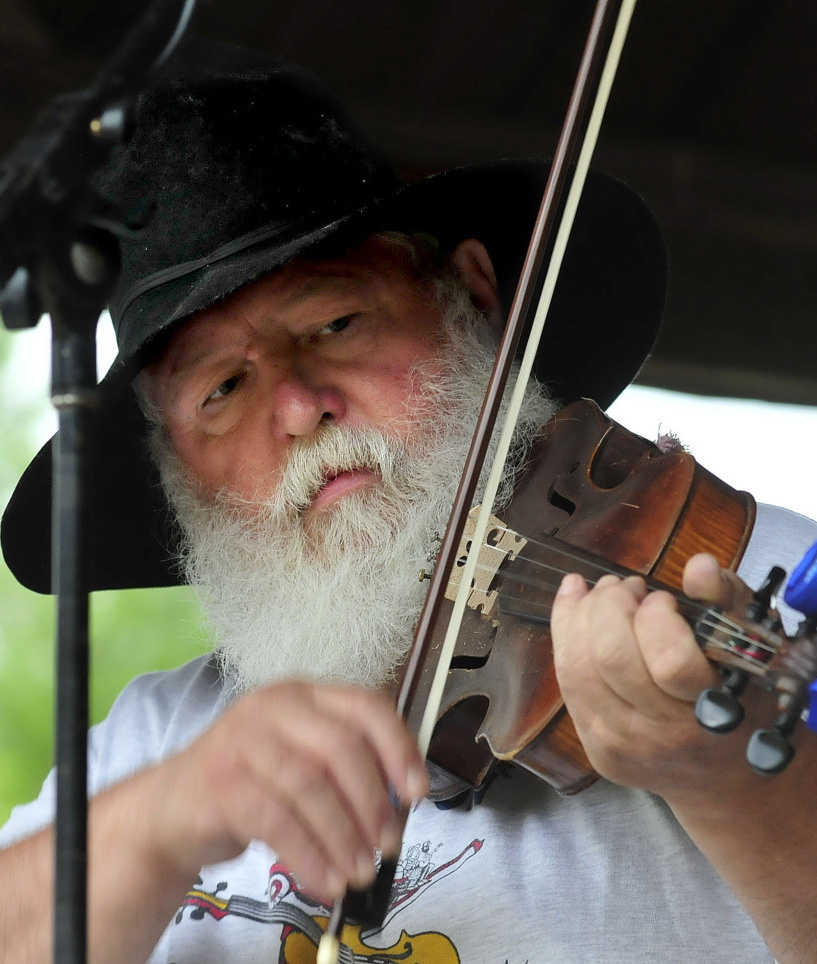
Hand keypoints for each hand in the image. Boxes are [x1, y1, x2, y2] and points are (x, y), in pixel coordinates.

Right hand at [139, 681, 427, 903]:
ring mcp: (242, 739)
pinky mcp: (220, 782)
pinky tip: (326, 881)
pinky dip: (309, 857)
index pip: (366, 705)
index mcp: (305, 695)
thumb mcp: (300, 760)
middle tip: (389, 845)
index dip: (399, 747)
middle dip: (373, 802)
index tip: (418, 791)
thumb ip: (345, 767)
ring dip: (344, 838)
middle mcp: (274, 706)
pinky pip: (277, 822)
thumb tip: (402, 800)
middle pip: (341, 747)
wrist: (172, 809)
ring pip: (311, 788)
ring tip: (360, 874)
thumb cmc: (250, 784)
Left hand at [550, 553, 763, 803]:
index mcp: (713, 713)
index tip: (664, 599)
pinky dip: (563, 631)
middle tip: (628, 586)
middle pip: (611, 657)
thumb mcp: (749, 647)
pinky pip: (565, 679)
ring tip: (604, 591)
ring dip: (581, 613)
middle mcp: (662, 737)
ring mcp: (621, 745)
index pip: (670, 660)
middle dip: (611, 604)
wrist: (723, 775)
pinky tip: (574, 601)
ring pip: (577, 666)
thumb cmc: (740, 698)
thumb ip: (726, 600)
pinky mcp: (593, 746)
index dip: (658, 615)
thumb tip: (698, 565)